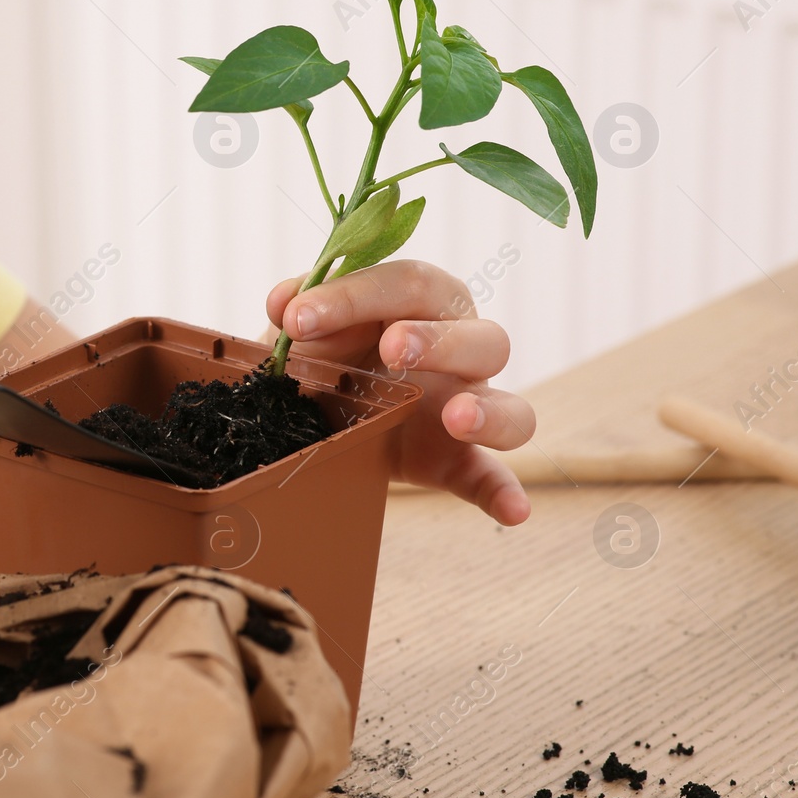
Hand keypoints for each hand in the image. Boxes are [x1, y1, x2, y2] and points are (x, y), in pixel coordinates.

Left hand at [266, 260, 532, 525]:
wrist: (310, 409)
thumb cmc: (322, 349)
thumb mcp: (305, 326)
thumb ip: (300, 308)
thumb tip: (284, 300)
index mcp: (423, 303)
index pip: (409, 284)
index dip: (356, 296)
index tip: (298, 318)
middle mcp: (459, 351)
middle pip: (483, 338)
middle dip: (438, 341)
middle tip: (391, 349)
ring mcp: (464, 408)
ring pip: (513, 407)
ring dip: (489, 412)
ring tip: (456, 418)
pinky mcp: (454, 462)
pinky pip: (491, 479)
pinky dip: (504, 494)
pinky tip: (513, 512)